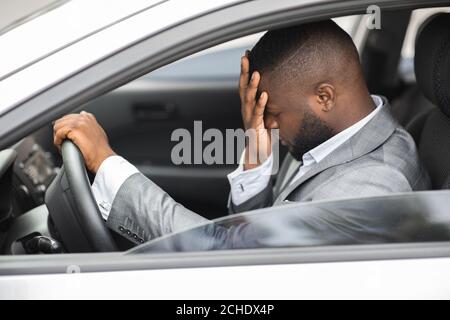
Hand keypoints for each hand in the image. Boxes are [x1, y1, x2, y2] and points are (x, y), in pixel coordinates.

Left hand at [53, 111, 115, 172]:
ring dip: (57, 137)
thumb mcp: (97, 133)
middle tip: (62, 142)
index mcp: (88, 117)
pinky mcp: (74, 129)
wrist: (103, 158)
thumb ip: (90, 125)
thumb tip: (83, 121)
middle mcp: (83, 117)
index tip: (64, 137)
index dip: (63, 128)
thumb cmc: (101, 150)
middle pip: (61, 121)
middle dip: (59, 132)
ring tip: (62, 145)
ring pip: (58, 126)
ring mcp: (79, 122)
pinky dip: (57, 141)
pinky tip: (61, 147)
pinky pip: (58, 133)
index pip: (67, 118)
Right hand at [239, 53, 270, 169]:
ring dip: (252, 85)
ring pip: (249, 98)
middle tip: (245, 57)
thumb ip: (270, 104)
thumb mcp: (267, 116)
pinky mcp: (255, 126)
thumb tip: (281, 91)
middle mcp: (246, 109)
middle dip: (244, 72)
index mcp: (248, 106)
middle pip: (243, 87)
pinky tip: (265, 94)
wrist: (257, 155)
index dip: (245, 70)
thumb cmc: (263, 135)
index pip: (245, 84)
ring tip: (257, 73)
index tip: (247, 55)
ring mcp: (249, 117)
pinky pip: (258, 113)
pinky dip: (261, 103)